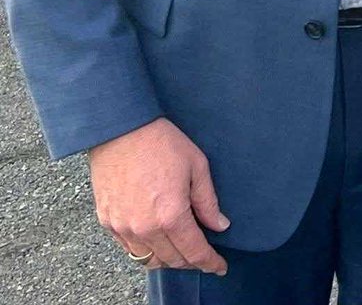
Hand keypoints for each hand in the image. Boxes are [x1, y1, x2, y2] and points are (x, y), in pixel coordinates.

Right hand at [89, 117, 229, 273]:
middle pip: (172, 260)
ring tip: (181, 247)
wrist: (121, 128)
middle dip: (191, 261)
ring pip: (149, 260)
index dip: (210, 262)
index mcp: (171, 216)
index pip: (194, 252)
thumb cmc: (161, 142)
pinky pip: (129, 249)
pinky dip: (145, 250)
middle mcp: (145, 229)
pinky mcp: (107, 222)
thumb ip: (208, 201)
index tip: (220, 266)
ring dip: (167, 258)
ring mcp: (123, 227)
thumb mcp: (196, 166)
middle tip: (204, 255)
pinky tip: (156, 237)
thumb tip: (220, 225)